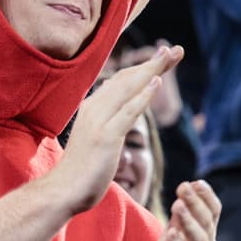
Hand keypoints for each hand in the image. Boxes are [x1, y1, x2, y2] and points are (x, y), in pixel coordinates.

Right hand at [51, 46, 181, 216]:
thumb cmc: (82, 169)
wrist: (64, 190)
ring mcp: (99, 121)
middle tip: (176, 50)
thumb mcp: (96, 137)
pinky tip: (156, 82)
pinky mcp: (106, 136)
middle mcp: (94, 108)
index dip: (143, 67)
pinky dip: (143, 95)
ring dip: (152, 70)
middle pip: (128, 78)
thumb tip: (124, 113)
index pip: (121, 80)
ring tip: (170, 56)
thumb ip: (109, 122)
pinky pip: (127, 112)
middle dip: (153, 62)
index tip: (163, 57)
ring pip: (129, 88)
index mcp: (92, 107)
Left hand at [151, 180, 219, 240]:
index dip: (206, 197)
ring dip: (190, 223)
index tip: (195, 182)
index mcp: (205, 239)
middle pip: (207, 224)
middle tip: (184, 186)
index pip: (213, 214)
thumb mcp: (173, 239)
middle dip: (196, 204)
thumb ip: (179, 218)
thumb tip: (185, 189)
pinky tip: (172, 235)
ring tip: (178, 205)